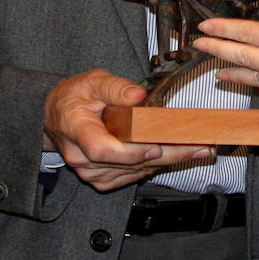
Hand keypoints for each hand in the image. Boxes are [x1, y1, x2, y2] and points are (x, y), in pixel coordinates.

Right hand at [42, 69, 213, 190]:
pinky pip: (132, 176)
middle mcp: (82, 158)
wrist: (58, 116)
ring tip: (198, 150)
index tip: (156, 146)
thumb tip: (138, 96)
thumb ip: (115, 88)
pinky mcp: (102, 178)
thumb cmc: (74, 98)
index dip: (130, 152)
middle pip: (127, 163)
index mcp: (77, 130)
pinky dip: (154, 166)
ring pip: (134, 172)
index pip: (102, 149)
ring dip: (167, 162)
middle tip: (200, 148)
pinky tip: (176, 156)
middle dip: (168, 155)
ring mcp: (92, 172)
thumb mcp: (92, 82)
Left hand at [193, 20, 258, 121]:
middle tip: (199, 42)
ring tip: (214, 66)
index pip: (249, 34)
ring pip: (254, 76)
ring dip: (232, 69)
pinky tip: (247, 81)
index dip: (225, 28)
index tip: (207, 25)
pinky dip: (256, 83)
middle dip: (218, 49)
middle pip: (243, 56)